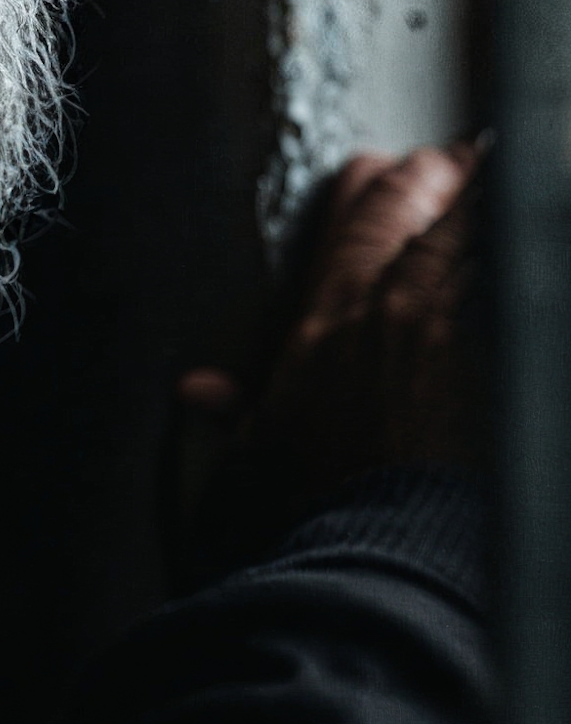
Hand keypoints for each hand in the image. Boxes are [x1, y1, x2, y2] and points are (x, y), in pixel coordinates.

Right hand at [175, 139, 485, 560]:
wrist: (390, 562)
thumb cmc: (318, 516)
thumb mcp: (246, 468)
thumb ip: (226, 421)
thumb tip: (202, 392)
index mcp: (330, 314)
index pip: (361, 207)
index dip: (379, 180)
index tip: (391, 170)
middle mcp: (398, 306)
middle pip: (425, 202)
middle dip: (440, 177)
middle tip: (455, 162)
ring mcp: (460, 334)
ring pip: (479, 233)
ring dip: (485, 208)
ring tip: (497, 179)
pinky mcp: (498, 369)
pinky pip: (511, 287)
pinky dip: (510, 263)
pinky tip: (522, 257)